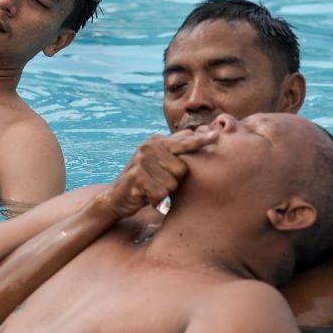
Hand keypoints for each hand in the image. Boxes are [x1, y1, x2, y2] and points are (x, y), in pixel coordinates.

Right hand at [96, 128, 216, 217]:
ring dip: (163, 192)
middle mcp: (148, 148)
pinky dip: (154, 199)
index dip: (201, 141)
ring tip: (150, 188)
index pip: (184, 142)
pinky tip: (144, 195)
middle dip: (173, 181)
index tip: (217, 135)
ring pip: (172, 184)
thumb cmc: (142, 179)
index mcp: (156, 142)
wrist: (116, 197)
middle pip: (182, 170)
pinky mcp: (137, 177)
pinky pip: (160, 193)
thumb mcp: (156, 161)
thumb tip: (191, 132)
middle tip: (157, 182)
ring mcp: (141, 161)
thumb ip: (173, 148)